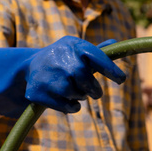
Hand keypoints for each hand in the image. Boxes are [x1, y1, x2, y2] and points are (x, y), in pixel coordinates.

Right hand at [0, 36, 124, 117]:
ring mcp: (47, 75)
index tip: (122, 79)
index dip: (110, 69)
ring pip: (76, 94)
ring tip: (73, 90)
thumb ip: (98, 51)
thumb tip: (115, 43)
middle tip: (96, 93)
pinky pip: (68, 107)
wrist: (30, 68)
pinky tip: (65, 98)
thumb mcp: (77, 50)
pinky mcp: (39, 92)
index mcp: (73, 45)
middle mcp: (59, 58)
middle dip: (95, 90)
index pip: (96, 56)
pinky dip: (72, 107)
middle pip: (86, 79)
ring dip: (81, 96)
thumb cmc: (64, 59)